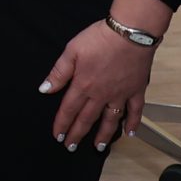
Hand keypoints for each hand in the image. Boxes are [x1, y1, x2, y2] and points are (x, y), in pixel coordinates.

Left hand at [38, 18, 154, 149]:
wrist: (130, 33)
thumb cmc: (99, 39)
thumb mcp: (71, 51)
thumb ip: (59, 72)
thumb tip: (44, 89)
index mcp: (83, 85)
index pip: (69, 110)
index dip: (62, 124)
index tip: (57, 136)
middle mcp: (101, 94)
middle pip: (87, 118)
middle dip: (78, 134)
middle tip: (71, 147)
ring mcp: (120, 94)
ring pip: (111, 120)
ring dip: (104, 135)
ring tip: (98, 147)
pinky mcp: (137, 90)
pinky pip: (136, 111)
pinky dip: (133, 123)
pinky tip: (130, 133)